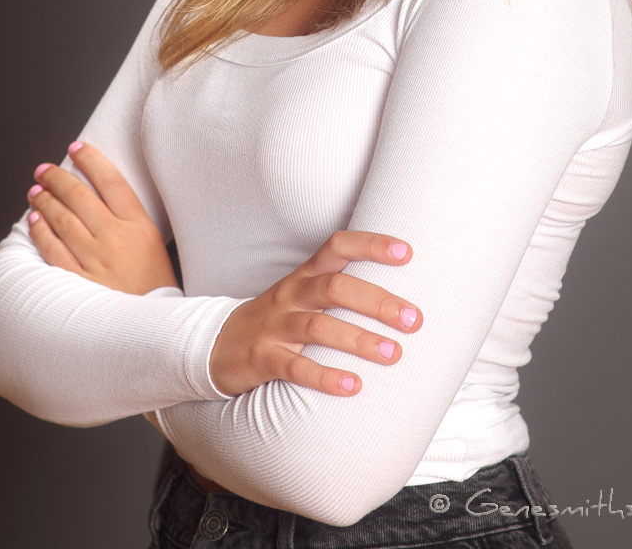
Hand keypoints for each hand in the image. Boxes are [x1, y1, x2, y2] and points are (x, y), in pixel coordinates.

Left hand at [26, 141, 178, 294]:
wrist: (156, 326)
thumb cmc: (157, 286)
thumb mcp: (155, 244)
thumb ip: (131, 220)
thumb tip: (103, 196)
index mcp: (140, 226)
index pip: (111, 181)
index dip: (91, 160)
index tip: (77, 147)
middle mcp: (116, 238)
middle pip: (80, 196)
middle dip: (58, 177)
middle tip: (45, 169)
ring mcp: (95, 260)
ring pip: (62, 219)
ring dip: (45, 200)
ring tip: (36, 190)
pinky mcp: (79, 281)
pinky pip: (53, 249)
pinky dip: (41, 231)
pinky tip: (35, 220)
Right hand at [209, 230, 421, 398]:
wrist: (217, 346)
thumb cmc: (278, 320)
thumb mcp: (304, 296)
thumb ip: (343, 290)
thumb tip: (402, 297)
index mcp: (305, 276)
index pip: (338, 247)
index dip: (371, 245)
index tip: (407, 252)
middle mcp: (291, 295)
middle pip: (334, 287)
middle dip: (377, 301)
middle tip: (413, 319)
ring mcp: (275, 326)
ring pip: (318, 326)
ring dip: (358, 339)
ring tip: (393, 354)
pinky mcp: (261, 358)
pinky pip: (294, 367)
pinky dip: (324, 376)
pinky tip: (353, 386)